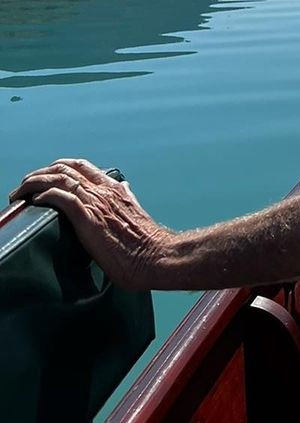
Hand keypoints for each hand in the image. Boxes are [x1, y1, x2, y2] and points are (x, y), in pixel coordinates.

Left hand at [9, 158, 171, 290]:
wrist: (155, 256)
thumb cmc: (145, 242)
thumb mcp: (135, 211)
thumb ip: (126, 196)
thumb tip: (123, 187)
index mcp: (113, 189)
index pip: (81, 166)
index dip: (58, 167)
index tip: (43, 177)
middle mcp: (104, 191)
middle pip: (65, 168)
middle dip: (40, 173)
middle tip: (25, 185)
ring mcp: (96, 203)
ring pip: (59, 179)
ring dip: (34, 182)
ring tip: (20, 192)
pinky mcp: (89, 218)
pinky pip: (62, 198)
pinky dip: (45, 195)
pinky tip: (35, 200)